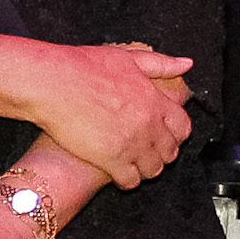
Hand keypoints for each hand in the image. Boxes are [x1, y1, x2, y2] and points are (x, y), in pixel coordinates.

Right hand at [12, 41, 193, 187]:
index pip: (183, 126)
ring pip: (154, 169)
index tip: (167, 135)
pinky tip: (118, 173)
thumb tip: (186, 64)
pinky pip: (131, 181)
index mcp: (153, 99)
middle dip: (162, 152)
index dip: (177, 134)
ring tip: (135, 163)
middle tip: (149, 151)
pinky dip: (128, 180)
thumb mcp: (128, 58)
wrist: (53, 83)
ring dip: (147, 168)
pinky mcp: (111, 160)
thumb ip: (160, 64)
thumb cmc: (84, 67)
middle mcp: (148, 124)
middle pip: (170, 151)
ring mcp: (131, 144)